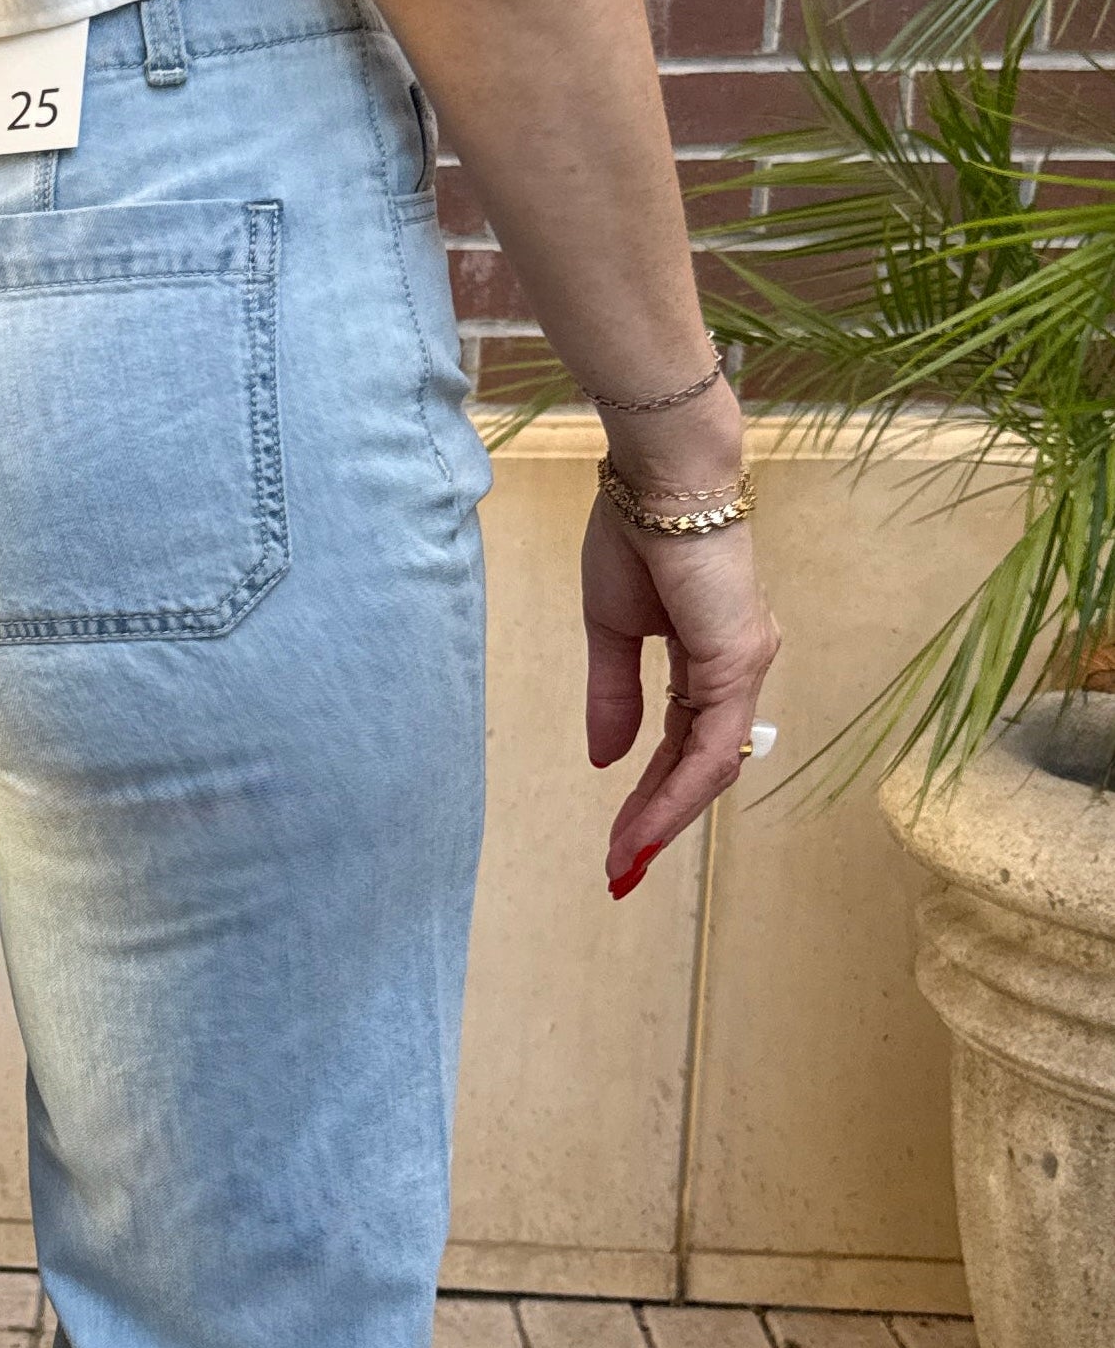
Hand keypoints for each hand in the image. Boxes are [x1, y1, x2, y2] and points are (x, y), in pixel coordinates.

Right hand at [582, 497, 780, 898]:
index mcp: (707, 657)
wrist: (657, 480)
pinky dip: (679, 791)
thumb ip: (612, 696)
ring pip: (708, 766)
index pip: (680, 742)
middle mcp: (736, 669)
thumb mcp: (610, 631)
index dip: (650, 792)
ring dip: (664, 818)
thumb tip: (605, 759)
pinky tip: (648, 824)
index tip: (618, 837)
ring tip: (626, 859)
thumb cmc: (633, 533)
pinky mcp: (737, 664)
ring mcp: (742, 668)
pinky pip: (708, 746)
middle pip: (699, 765)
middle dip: (657, 818)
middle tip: (620, 867)